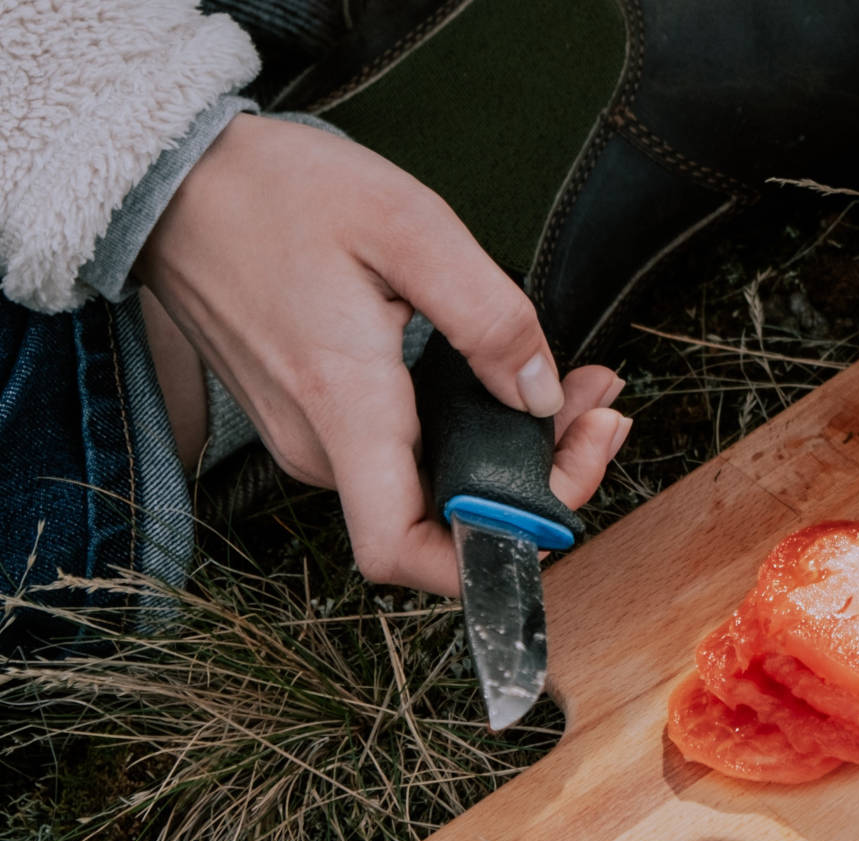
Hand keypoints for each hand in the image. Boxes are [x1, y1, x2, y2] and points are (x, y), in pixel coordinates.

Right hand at [137, 113, 630, 595]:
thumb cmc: (276, 192)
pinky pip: (404, 452)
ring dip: (513, 449)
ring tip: (575, 387)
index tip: (558, 501)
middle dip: (540, 479)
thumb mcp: (408, 224)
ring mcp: (312, 437)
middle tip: (600, 409)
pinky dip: (469, 428)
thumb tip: (539, 393)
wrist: (171, 180)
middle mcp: (321, 444)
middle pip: (443, 520)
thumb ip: (488, 316)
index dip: (489, 556)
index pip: (405, 551)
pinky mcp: (313, 419)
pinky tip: (512, 378)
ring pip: (431, 485)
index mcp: (345, 408)